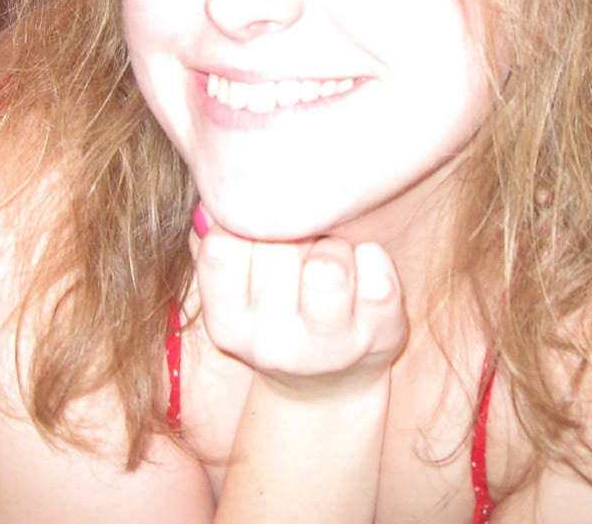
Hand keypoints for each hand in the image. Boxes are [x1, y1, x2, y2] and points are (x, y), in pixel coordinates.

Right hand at [191, 215, 406, 389]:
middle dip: (294, 234)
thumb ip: (223, 242)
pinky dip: (374, 260)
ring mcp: (327, 347)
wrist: (328, 384)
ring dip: (333, 248)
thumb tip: (212, 206)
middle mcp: (272, 344)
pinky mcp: (378, 338)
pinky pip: (378, 281)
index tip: (261, 235)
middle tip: (301, 249)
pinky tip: (365, 269)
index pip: (223, 247)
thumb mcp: (238, 289)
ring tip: (333, 261)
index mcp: (227, 325)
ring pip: (327, 267)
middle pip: (278, 248)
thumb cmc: (278, 309)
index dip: (247, 226)